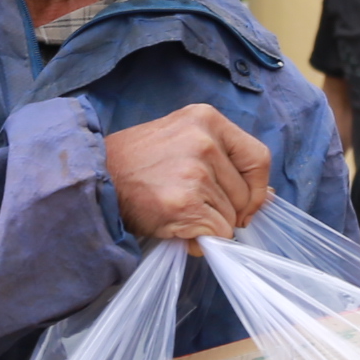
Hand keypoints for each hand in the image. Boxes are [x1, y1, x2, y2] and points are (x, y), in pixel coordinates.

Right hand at [105, 104, 273, 249]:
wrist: (94, 179)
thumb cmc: (136, 164)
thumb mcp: (181, 142)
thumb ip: (222, 161)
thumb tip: (264, 195)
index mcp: (206, 119)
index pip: (258, 158)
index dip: (255, 188)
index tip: (244, 203)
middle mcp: (204, 141)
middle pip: (245, 194)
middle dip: (227, 212)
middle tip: (193, 208)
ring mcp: (195, 172)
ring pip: (230, 218)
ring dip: (208, 225)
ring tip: (176, 212)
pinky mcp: (185, 203)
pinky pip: (215, 234)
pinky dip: (199, 240)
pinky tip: (175, 227)